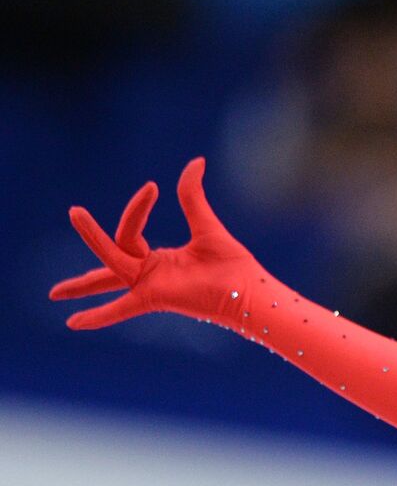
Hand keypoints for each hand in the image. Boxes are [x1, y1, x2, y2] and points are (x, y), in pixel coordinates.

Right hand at [50, 157, 264, 330]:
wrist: (248, 290)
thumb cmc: (233, 266)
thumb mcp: (206, 224)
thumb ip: (192, 196)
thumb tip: (197, 161)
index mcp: (158, 260)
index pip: (130, 230)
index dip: (137, 208)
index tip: (153, 187)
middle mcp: (150, 273)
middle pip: (109, 254)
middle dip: (90, 235)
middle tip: (73, 211)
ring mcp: (150, 286)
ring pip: (111, 268)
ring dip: (86, 273)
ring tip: (60, 284)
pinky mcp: (156, 298)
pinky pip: (122, 308)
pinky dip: (99, 315)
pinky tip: (72, 323)